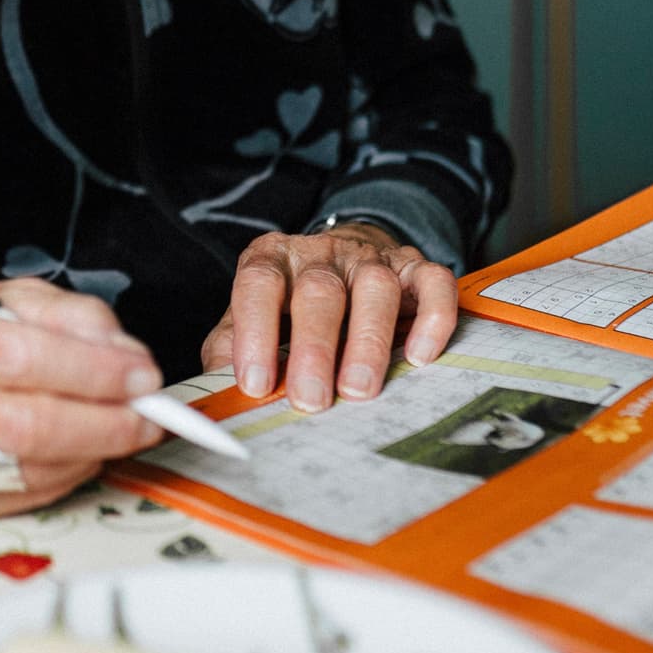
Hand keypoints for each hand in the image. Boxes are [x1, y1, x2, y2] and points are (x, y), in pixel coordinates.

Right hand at [0, 277, 164, 518]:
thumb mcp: (1, 298)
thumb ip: (70, 316)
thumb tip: (127, 358)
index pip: (21, 355)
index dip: (94, 370)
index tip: (141, 375)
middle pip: (28, 423)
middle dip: (105, 423)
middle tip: (148, 416)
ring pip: (28, 467)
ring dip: (92, 452)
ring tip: (118, 431)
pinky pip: (18, 497)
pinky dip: (63, 477)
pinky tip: (78, 454)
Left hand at [198, 221, 456, 412]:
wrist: (344, 253)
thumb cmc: (290, 300)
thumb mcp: (251, 315)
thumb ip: (231, 347)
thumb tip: (219, 391)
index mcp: (272, 259)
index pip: (258, 284)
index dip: (255, 333)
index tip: (256, 384)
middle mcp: (321, 253)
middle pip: (318, 290)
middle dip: (314, 348)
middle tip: (311, 400)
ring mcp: (371, 258)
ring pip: (376, 286)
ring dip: (368, 341)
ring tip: (358, 389)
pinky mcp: (415, 268)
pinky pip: (432, 283)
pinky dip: (431, 319)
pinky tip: (419, 356)